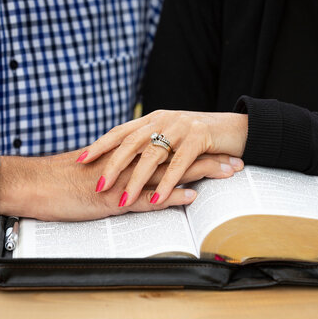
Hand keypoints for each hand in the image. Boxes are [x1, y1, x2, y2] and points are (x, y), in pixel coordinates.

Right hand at [0, 149, 241, 220]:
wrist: (35, 184)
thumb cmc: (63, 180)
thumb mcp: (99, 172)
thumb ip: (122, 172)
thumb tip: (139, 176)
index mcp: (128, 156)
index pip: (169, 150)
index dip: (195, 151)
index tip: (219, 152)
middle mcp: (129, 164)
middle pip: (178, 157)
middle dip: (209, 158)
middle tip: (237, 161)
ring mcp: (123, 181)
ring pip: (169, 173)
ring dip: (200, 173)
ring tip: (228, 174)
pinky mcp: (112, 199)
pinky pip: (146, 197)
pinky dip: (169, 195)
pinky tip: (190, 196)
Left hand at [78, 110, 247, 206]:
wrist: (236, 128)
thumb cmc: (201, 138)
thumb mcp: (170, 137)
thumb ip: (150, 144)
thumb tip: (124, 161)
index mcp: (152, 119)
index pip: (120, 131)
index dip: (100, 144)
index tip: (81, 159)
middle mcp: (163, 119)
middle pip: (130, 142)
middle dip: (112, 165)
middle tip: (98, 185)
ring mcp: (181, 127)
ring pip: (152, 154)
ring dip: (137, 179)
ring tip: (123, 199)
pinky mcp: (200, 137)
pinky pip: (179, 163)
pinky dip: (167, 182)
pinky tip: (157, 198)